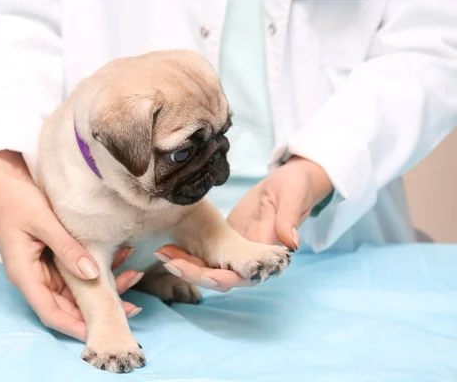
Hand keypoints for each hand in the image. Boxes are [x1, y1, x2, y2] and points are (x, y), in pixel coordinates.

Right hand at [0, 150, 142, 340]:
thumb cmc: (12, 198)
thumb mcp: (42, 221)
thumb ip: (67, 248)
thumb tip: (92, 274)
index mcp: (25, 274)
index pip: (52, 313)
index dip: (76, 326)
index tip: (103, 331)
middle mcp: (34, 275)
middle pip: (68, 303)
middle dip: (98, 306)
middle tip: (132, 305)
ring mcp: (43, 265)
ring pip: (76, 286)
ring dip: (103, 283)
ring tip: (133, 274)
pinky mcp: (51, 253)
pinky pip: (76, 267)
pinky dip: (97, 264)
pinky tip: (121, 256)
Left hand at [151, 156, 332, 290]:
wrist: (292, 181)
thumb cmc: (296, 188)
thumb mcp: (292, 198)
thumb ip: (289, 220)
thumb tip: (291, 244)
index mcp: (268, 257)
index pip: (241, 276)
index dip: (220, 278)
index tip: (201, 273)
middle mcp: (250, 262)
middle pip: (217, 277)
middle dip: (192, 272)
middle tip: (168, 259)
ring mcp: (235, 254)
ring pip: (206, 269)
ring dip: (184, 264)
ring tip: (162, 252)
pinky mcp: (224, 243)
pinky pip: (202, 255)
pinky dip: (184, 253)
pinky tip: (166, 247)